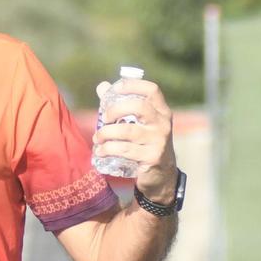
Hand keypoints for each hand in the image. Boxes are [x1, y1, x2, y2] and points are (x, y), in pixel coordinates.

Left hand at [91, 76, 177, 207]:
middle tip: (103, 118)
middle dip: (115, 110)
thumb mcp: (139, 123)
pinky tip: (100, 152)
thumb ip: (120, 105)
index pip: (152, 90)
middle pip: (139, 106)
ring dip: (106, 133)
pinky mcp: (152, 157)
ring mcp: (159, 141)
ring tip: (97, 138)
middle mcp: (163, 123)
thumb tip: (102, 87)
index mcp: (161, 111)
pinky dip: (108, 149)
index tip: (115, 89)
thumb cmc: (145, 143)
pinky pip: (125, 150)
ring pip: (128, 130)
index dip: (132, 85)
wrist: (161, 174)